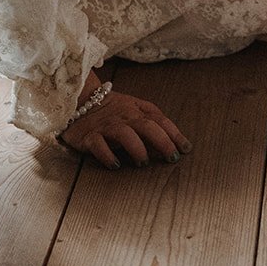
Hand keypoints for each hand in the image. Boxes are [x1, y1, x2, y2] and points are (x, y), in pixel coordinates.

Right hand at [60, 87, 190, 169]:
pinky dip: (108, 155)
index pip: (160, 120)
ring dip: (137, 148)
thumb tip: (173, 141)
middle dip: (162, 142)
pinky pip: (99, 145)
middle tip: (172, 158)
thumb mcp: (134, 109)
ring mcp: (107, 126)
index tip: (186, 149)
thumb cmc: (113, 109)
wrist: (81, 100)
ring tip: (143, 162)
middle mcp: (124, 117)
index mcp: (137, 110)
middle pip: (147, 126)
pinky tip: (116, 165)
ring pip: (125, 134)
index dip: (174, 134)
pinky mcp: (90, 136)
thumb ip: (151, 120)